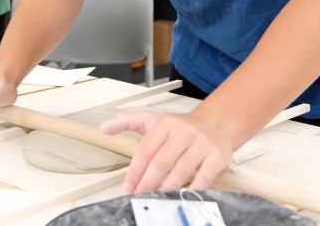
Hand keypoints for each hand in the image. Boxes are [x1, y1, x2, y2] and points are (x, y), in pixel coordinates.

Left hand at [100, 109, 232, 192]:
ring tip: (157, 199)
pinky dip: (193, 189)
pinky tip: (183, 196)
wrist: (215, 123)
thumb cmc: (179, 126)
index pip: (145, 150)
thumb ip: (126, 122)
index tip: (128, 187)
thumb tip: (104, 127)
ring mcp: (200, 144)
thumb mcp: (151, 119)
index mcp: (163, 124)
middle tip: (140, 196)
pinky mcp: (215, 156)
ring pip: (180, 170)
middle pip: (161, 161)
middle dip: (148, 183)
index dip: (135, 171)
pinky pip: (204, 176)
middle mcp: (182, 132)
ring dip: (166, 188)